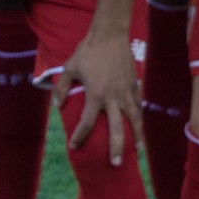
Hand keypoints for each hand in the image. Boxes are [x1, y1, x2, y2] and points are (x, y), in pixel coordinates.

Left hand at [56, 28, 141, 161]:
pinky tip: (139, 125)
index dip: (79, 136)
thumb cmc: (88, 50)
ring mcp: (127, 91)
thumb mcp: (69, 67)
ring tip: (138, 151)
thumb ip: (62, 88)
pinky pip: (138, 105)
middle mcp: (113, 97)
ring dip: (136, 136)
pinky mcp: (134, 84)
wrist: (110, 34)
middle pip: (117, 129)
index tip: (74, 146)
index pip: (86, 123)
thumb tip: (58, 105)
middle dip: (116, 148)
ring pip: (134, 119)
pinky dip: (139, 117)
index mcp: (95, 95)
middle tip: (115, 164)